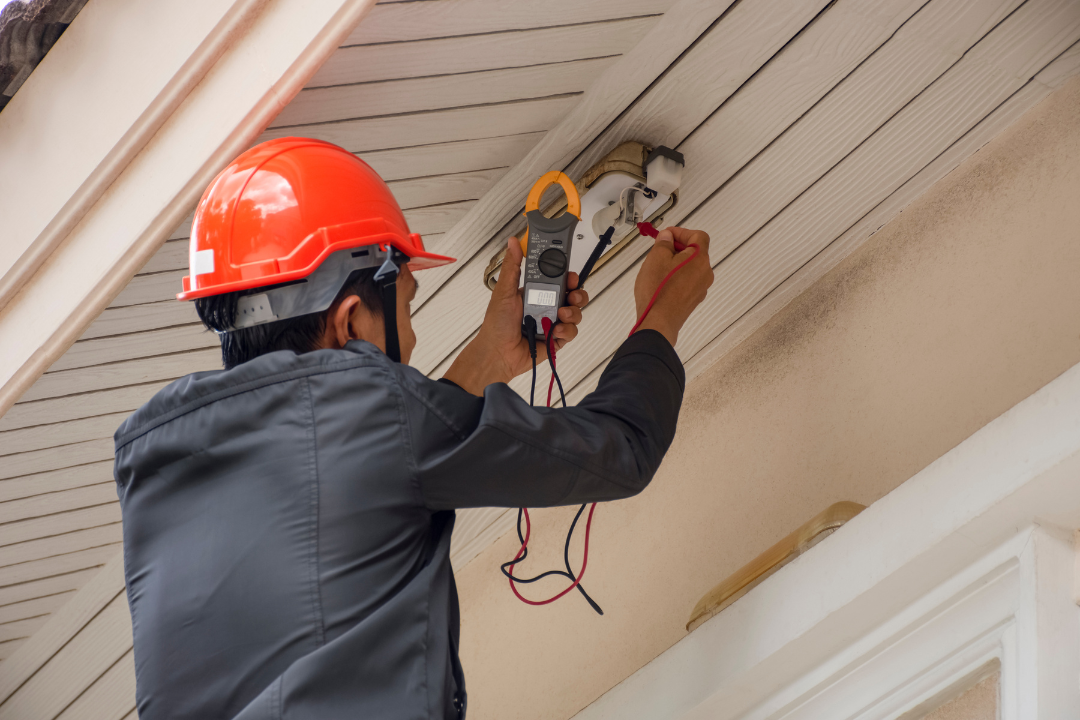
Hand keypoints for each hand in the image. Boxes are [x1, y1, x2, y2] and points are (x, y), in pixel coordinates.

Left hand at [443, 237, 588, 394]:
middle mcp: (547, 306)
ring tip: (561, 315)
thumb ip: (512, 266)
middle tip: (572, 294)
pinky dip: (566, 330)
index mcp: (536, 292)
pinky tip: (556, 331)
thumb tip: (513, 243)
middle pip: (572, 295)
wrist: (498, 353)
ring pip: (576, 312)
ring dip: (573, 312)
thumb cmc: (497, 324)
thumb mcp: (504, 291)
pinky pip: (571, 332)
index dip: (568, 276)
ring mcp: (553, 322)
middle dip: (577, 293)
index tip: (570, 275)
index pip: (558, 279)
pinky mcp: (557, 339)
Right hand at [633, 226, 712, 345]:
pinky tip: (661, 284)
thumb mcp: (656, 258)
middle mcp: (705, 273)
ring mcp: (701, 288)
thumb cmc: (658, 289)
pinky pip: (687, 282)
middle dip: (677, 248)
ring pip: (690, 268)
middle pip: (695, 252)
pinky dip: (677, 277)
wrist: (658, 322)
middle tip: (659, 251)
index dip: (682, 232)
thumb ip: (664, 243)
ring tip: (657, 269)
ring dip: (676, 263)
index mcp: (700, 259)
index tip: (666, 236)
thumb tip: (668, 237)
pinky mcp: (693, 300)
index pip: (698, 236)